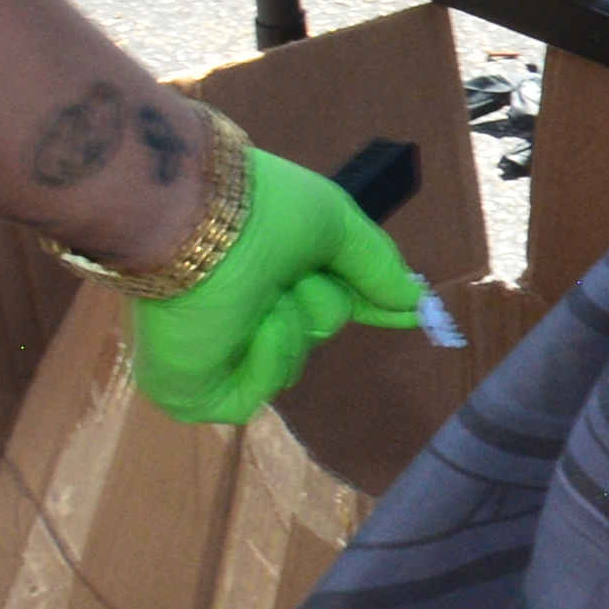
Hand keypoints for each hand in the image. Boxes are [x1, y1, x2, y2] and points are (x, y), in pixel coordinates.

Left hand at [125, 150, 426, 427]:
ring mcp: (213, 349)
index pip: (322, 294)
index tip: (409, 313)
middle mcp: (238, 305)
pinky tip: (254, 325)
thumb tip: (416, 301)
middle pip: (317, 327)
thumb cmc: (261, 212)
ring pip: (292, 361)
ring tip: (261, 292)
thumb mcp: (336, 226)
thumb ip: (375, 266)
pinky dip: (267, 357)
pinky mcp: (191, 391)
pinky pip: (254, 397)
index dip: (364, 300)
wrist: (201, 225)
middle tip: (295, 271)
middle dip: (320, 299)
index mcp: (263, 266)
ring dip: (291, 322)